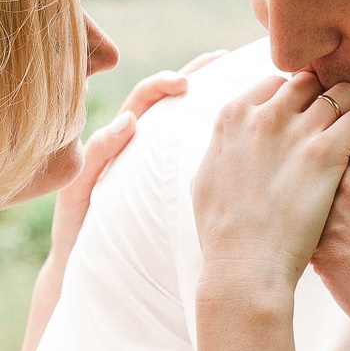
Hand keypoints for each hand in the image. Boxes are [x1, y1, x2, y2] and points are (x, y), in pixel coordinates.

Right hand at [10, 51, 225, 350]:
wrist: (103, 292)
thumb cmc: (151, 252)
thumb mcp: (188, 207)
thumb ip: (214, 176)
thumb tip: (270, 157)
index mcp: (159, 153)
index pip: (182, 104)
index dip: (206, 77)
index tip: (234, 59)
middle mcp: (130, 152)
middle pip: (157, 100)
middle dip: (184, 74)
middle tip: (213, 58)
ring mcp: (102, 169)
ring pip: (124, 120)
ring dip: (148, 97)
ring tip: (175, 84)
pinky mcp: (79, 192)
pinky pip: (93, 160)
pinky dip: (108, 140)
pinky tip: (127, 128)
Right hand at [193, 72, 349, 302]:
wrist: (245, 268)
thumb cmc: (225, 236)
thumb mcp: (207, 180)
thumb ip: (222, 150)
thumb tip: (230, 142)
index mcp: (233, 116)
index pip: (274, 84)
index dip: (294, 98)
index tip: (308, 113)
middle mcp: (264, 114)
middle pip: (308, 83)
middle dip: (325, 95)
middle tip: (343, 113)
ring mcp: (296, 131)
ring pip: (340, 93)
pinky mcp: (326, 152)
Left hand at [312, 124, 349, 350]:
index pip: (344, 123)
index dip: (336, 145)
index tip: (339, 164)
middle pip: (319, 147)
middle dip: (315, 168)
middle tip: (328, 195)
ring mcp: (342, 195)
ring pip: (300, 181)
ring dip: (301, 197)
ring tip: (319, 220)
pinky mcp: (320, 232)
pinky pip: (292, 219)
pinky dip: (297, 229)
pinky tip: (315, 244)